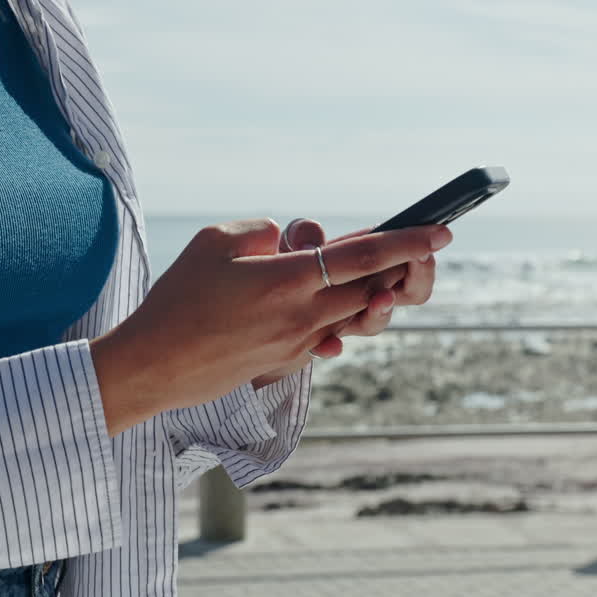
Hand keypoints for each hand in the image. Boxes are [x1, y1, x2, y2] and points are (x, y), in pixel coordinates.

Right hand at [89, 218, 451, 434]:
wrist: (155, 367)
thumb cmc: (178, 299)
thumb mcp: (214, 242)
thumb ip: (260, 230)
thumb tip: (285, 239)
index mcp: (289, 280)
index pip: (366, 256)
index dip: (408, 241)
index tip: (442, 231)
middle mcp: (303, 316)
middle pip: (373, 290)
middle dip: (399, 272)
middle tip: (409, 254)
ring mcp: (298, 345)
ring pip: (355, 317)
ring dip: (365, 297)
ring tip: (358, 280)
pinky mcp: (286, 363)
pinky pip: (325, 337)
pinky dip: (331, 318)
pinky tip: (315, 308)